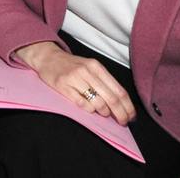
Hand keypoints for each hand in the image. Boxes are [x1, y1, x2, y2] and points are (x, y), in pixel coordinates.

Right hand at [15, 41, 134, 124]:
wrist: (48, 58)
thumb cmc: (72, 65)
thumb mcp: (90, 67)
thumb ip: (104, 82)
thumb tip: (121, 103)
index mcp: (97, 67)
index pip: (119, 90)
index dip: (128, 106)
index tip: (131, 116)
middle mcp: (87, 72)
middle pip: (111, 99)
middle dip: (120, 114)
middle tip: (123, 122)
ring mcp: (75, 79)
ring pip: (98, 102)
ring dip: (104, 112)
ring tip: (103, 113)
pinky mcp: (63, 87)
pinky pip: (82, 104)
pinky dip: (89, 109)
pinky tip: (89, 108)